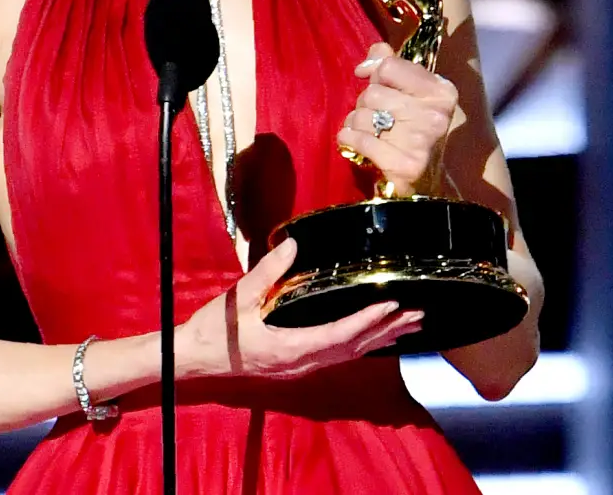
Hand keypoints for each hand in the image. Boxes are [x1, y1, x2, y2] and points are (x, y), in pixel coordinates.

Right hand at [175, 238, 423, 380]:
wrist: (195, 359)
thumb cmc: (216, 329)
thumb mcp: (240, 296)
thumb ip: (269, 271)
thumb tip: (295, 245)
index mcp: (290, 347)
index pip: (339, 335)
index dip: (367, 321)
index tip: (391, 306)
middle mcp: (302, 363)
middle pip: (354, 349)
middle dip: (387, 331)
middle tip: (417, 315)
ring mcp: (300, 368)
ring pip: (349, 356)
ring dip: (379, 340)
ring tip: (407, 326)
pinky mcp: (296, 366)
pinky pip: (338, 357)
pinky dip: (361, 345)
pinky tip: (372, 338)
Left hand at [337, 41, 457, 195]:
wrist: (428, 183)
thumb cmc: (414, 130)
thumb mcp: (412, 93)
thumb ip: (392, 65)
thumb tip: (374, 53)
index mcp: (441, 91)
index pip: (389, 66)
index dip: (374, 73)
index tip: (371, 81)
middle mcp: (436, 115)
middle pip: (372, 93)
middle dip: (365, 104)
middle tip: (375, 117)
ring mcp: (422, 141)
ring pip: (363, 116)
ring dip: (357, 123)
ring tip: (369, 131)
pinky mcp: (405, 165)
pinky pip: (360, 139)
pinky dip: (350, 139)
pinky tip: (356, 143)